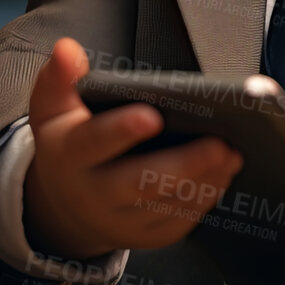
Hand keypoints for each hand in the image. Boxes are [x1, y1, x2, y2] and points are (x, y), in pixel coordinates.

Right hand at [22, 38, 243, 259]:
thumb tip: (67, 49)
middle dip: (183, 165)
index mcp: (71, 156)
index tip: (152, 114)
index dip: (121, 130)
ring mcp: (121, 221)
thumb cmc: (69, 145)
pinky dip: (204, 197)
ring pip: (165, 205)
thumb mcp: (53, 110)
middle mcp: (94, 194)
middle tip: (220, 144)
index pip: (94, 142)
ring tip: (232, 153)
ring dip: (203, 180)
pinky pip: (178, 220)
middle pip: (140, 183)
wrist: (67, 205)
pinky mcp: (146, 236)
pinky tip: (223, 172)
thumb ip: (59, 79)